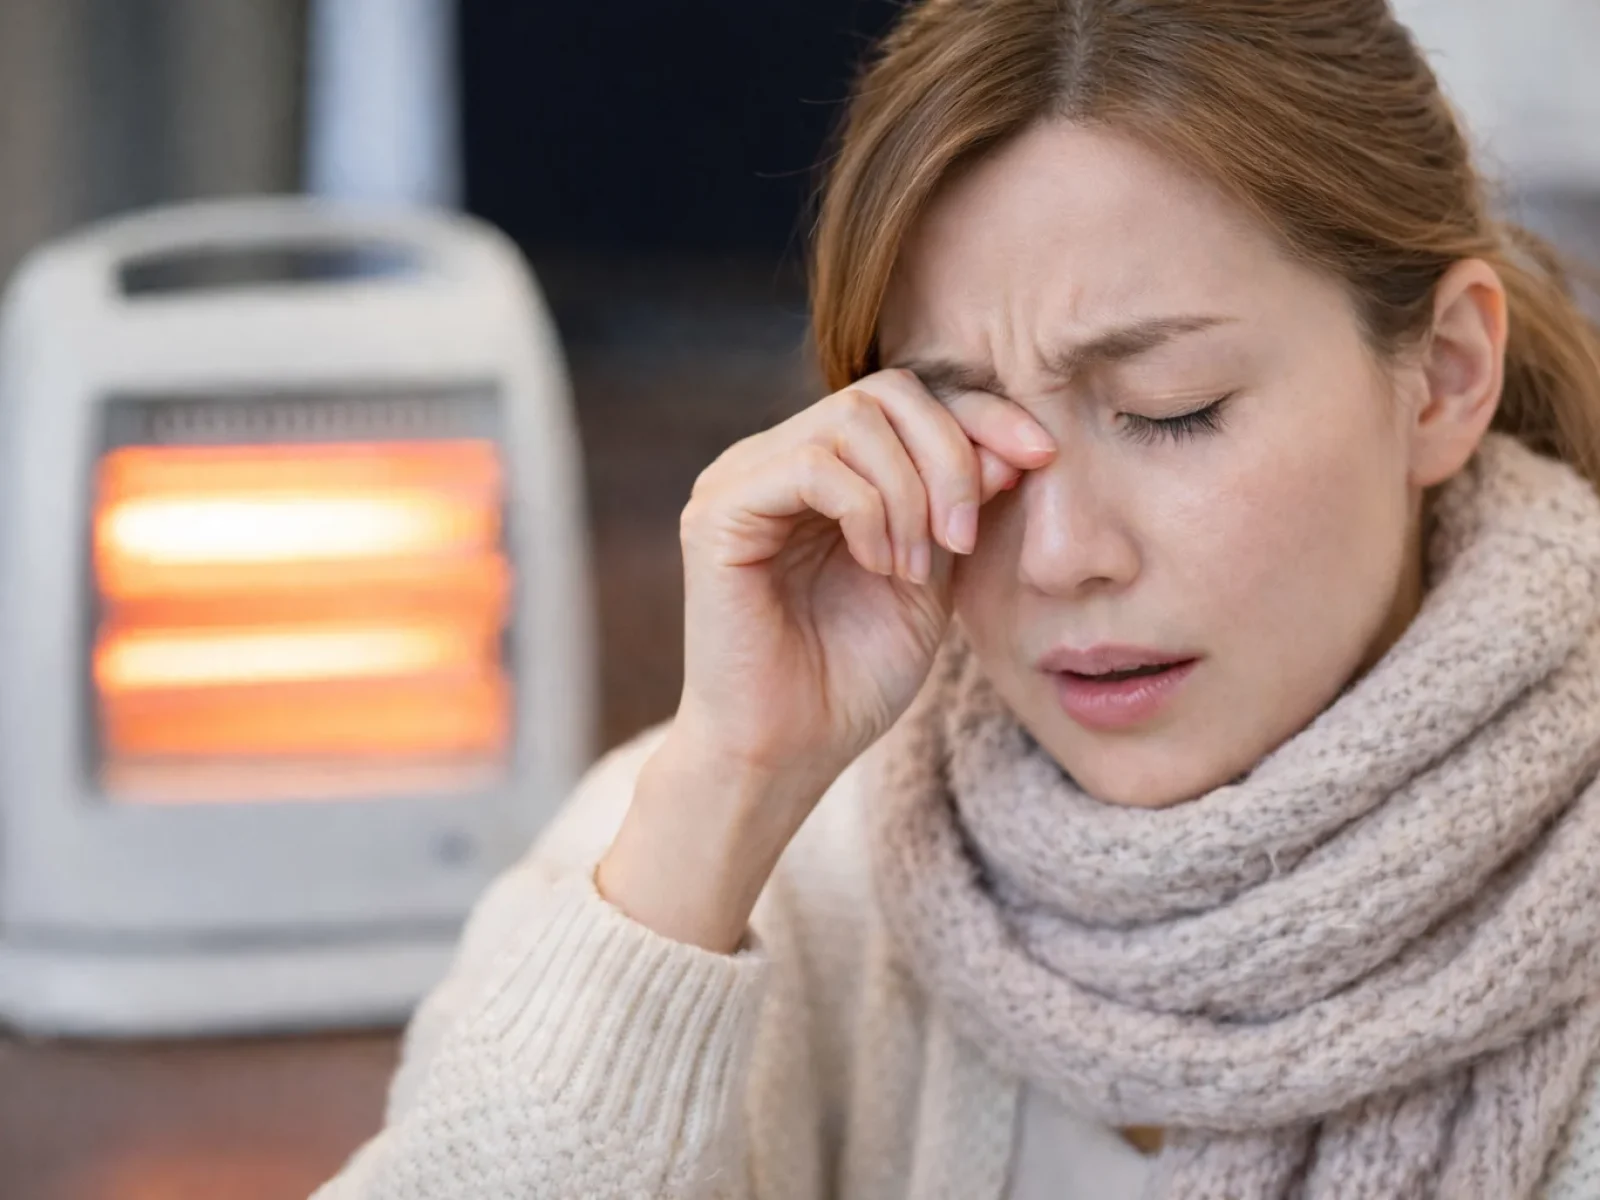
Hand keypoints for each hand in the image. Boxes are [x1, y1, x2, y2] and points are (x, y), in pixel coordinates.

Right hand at [597, 368, 1053, 950]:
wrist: (787, 754)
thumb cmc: (850, 679)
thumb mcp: (932, 579)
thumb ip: (959, 507)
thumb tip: (1008, 444)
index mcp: (823, 469)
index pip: (906, 398)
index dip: (980, 415)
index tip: (1042, 457)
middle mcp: (775, 459)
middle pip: (884, 393)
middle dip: (950, 455)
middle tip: (965, 539)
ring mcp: (741, 480)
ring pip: (851, 419)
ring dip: (910, 493)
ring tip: (916, 567)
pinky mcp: (718, 513)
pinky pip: (812, 466)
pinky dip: (868, 511)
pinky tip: (880, 566)